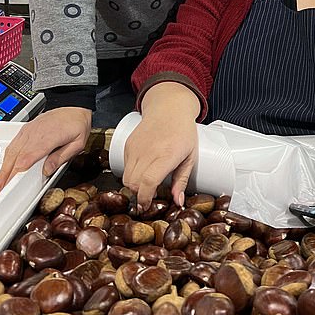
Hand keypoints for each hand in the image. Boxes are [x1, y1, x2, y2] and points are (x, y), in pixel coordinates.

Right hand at [0, 107, 91, 188]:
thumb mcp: (77, 143)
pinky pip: (13, 143)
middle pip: (16, 155)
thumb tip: (47, 170)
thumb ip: (61, 157)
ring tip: (0, 181)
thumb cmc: (76, 124)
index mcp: (49, 137)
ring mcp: (29, 130)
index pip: (29, 156)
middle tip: (2, 188)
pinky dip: (7, 156)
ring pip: (12, 150)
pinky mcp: (26, 129)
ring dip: (4, 166)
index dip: (19, 171)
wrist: (74, 108)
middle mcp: (36, 133)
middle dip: (7, 173)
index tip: (12, 183)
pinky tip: (5, 166)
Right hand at [122, 84, 198, 210]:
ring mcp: (136, 147)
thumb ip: (182, 180)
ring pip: (126, 178)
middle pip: (133, 183)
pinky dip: (131, 174)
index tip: (147, 206)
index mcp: (166, 155)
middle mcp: (148, 151)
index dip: (145, 198)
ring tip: (146, 185)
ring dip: (134, 186)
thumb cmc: (184, 132)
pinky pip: (124, 167)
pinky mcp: (128, 144)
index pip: (148, 182)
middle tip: (149, 198)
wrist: (169, 107)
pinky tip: (143, 170)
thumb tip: (178, 203)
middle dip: (139, 195)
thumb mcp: (190, 156)